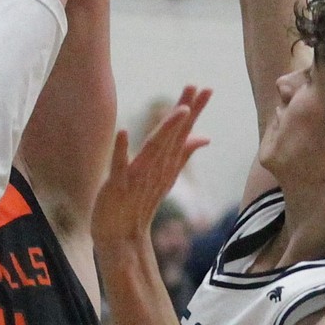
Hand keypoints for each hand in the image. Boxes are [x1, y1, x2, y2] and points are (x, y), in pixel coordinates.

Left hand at [92, 86, 211, 254]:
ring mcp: (137, 177)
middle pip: (173, 136)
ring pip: (153, 149)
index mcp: (166, 164)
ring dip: (165, 130)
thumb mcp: (164, 177)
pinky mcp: (117, 185)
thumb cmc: (140, 204)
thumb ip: (182, 155)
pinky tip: (123, 131)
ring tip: (179, 110)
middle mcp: (156, 169)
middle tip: (198, 87)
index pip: (183, 133)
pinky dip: (121, 150)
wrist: (122, 237)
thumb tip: (203, 137)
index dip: (194, 110)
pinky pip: (119, 166)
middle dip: (185, 112)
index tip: (207, 88)